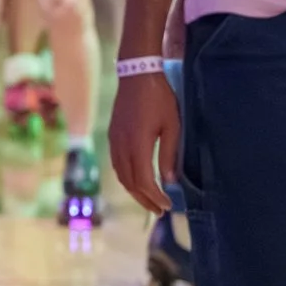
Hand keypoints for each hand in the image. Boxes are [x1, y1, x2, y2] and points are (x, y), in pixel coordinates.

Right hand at [109, 72, 180, 212]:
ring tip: (148, 200)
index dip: (154, 196)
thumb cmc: (160, 98)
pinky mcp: (112, 136)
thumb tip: (170, 181)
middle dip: (144, 199)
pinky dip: (126, 178)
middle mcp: (121, 146)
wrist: (137, 74)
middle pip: (129, 182)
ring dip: (134, 191)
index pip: (143, 180)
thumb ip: (170, 155)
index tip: (167, 205)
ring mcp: (114, 141)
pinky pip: (116, 164)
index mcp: (138, 144)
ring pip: (120, 175)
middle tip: (159, 210)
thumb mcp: (172, 126)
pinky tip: (137, 180)